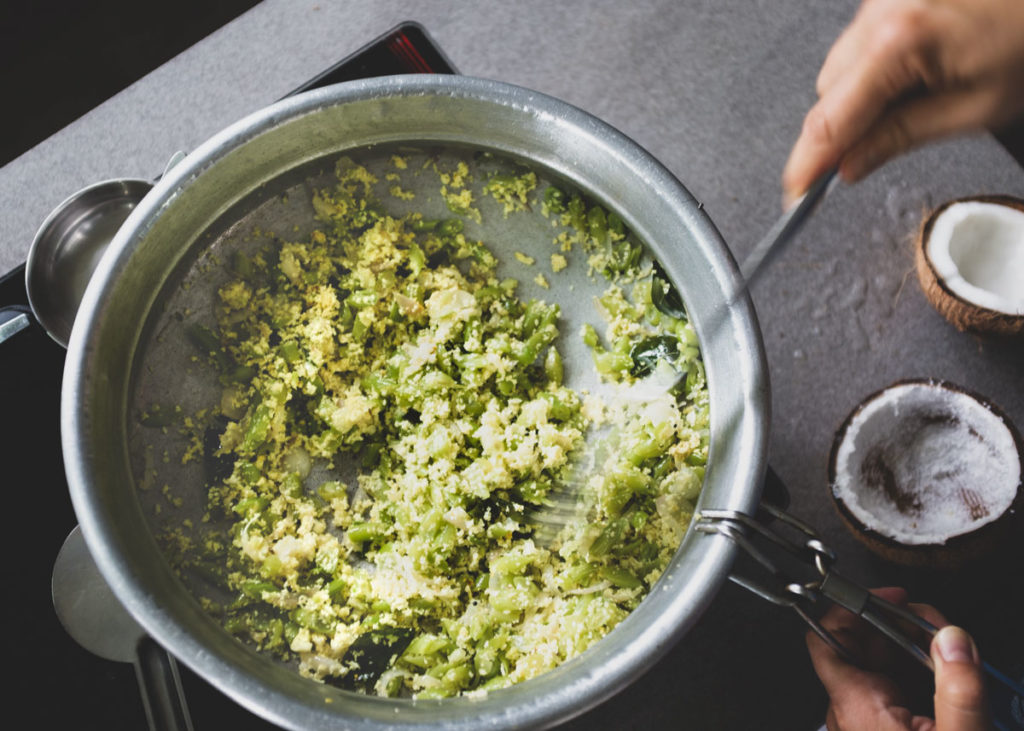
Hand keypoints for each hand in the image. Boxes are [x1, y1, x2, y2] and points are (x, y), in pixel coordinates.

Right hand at [782, 0, 1023, 203]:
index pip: (829, 121)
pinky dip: (876, 66)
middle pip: (826, 93)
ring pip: (839, 68)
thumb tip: (849, 166)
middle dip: (842, 127)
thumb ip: (900, 137)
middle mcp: (880, 10)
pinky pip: (860, 42)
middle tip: (867, 156)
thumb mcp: (974, 107)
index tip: (795, 194)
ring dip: (860, 95)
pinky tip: (918, 70)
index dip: (808, 165)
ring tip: (918, 96)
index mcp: (898, 41)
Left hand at [807, 587, 989, 729]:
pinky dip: (925, 679)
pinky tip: (952, 681)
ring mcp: (871, 724)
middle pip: (864, 647)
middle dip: (902, 627)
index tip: (886, 596)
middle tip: (940, 627)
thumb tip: (952, 639)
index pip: (826, 638)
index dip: (851, 607)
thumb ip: (959, 689)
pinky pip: (900, 693)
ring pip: (885, 668)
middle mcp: (854, 713)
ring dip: (918, 653)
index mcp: (857, 706)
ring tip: (953, 654)